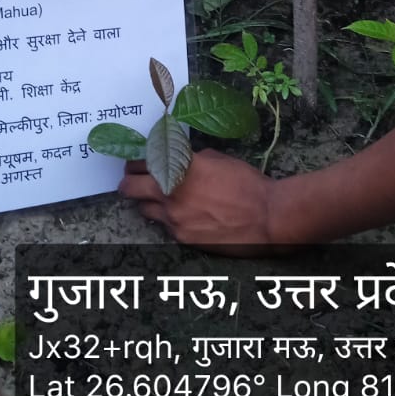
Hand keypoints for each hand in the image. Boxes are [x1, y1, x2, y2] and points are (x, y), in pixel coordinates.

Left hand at [119, 150, 280, 253]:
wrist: (266, 216)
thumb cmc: (247, 183)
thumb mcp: (217, 159)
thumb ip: (191, 160)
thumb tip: (178, 161)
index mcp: (180, 165)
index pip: (142, 161)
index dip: (136, 161)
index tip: (135, 162)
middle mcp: (170, 191)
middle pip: (130, 187)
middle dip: (128, 182)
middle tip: (131, 180)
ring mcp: (174, 217)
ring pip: (144, 209)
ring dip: (147, 202)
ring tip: (157, 199)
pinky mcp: (182, 237)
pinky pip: (164, 226)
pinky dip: (168, 219)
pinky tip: (181, 215)